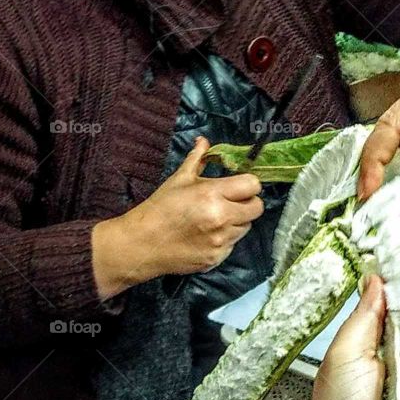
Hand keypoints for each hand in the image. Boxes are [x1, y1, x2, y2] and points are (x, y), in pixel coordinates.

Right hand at [91, 137, 263, 297]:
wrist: (143, 244)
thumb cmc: (160, 208)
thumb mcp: (179, 179)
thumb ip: (197, 159)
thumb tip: (204, 141)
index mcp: (213, 193)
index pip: (253, 185)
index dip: (248, 184)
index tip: (238, 186)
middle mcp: (221, 218)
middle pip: (256, 208)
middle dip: (247, 203)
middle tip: (231, 202)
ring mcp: (221, 240)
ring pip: (246, 227)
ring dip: (236, 221)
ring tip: (215, 219)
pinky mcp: (217, 258)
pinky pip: (233, 244)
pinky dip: (225, 239)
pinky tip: (207, 235)